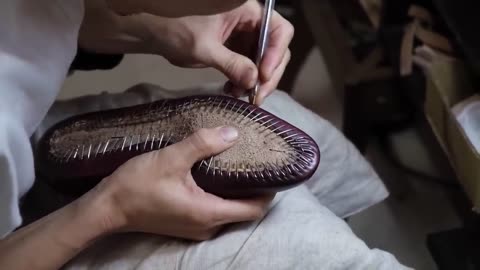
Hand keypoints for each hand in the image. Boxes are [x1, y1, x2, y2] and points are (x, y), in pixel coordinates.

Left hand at [79, 0, 293, 104]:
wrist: (155, 31)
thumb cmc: (175, 29)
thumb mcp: (204, 48)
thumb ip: (231, 63)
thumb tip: (254, 81)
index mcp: (247, 11)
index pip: (279, 30)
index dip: (275, 54)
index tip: (263, 76)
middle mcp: (250, 23)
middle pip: (274, 48)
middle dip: (268, 74)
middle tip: (257, 96)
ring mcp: (243, 37)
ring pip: (263, 61)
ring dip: (256, 81)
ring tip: (240, 95)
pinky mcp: (235, 50)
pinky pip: (248, 66)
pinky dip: (244, 80)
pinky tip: (232, 90)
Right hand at [96, 127, 273, 239]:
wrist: (108, 207)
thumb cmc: (138, 185)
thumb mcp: (172, 158)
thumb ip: (203, 144)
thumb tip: (233, 133)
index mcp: (209, 213)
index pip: (255, 209)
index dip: (270, 191)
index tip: (274, 169)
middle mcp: (208, 226)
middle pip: (246, 211)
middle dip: (256, 188)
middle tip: (259, 161)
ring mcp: (197, 228)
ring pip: (231, 211)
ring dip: (239, 191)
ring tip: (241, 163)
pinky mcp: (187, 224)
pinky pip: (216, 211)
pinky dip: (224, 195)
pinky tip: (219, 174)